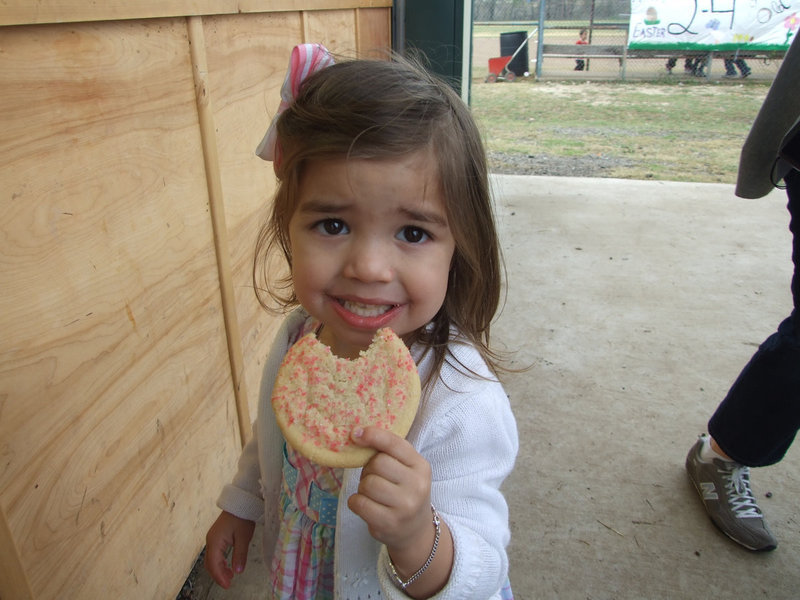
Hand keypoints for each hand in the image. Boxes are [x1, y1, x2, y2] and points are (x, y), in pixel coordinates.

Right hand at [204, 510, 255, 588]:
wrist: (241, 502)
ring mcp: (212, 538)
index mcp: (215, 541)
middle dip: (218, 575)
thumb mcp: (244, 537)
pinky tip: (228, 567)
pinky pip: (215, 553)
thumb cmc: (242, 518)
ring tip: (230, 577)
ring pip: (211, 559)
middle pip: (210, 563)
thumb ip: (240, 555)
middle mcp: (210, 541)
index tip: (227, 585)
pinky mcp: (216, 537)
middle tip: (228, 584)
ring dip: (219, 569)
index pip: (213, 564)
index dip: (219, 576)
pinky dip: (220, 562)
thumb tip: (238, 572)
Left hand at [347, 426, 452, 597]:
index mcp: (421, 466)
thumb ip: (389, 452)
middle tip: (374, 478)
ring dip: (362, 487)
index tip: (356, 434)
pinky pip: (359, 503)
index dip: (373, 435)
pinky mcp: (388, 523)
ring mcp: (404, 506)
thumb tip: (356, 434)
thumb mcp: (407, 469)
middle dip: (369, 469)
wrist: (416, 531)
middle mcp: (417, 486)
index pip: (395, 444)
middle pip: (378, 463)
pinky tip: (365, 505)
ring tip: (372, 494)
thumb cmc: (405, 492)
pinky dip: (356, 502)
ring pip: (367, 483)